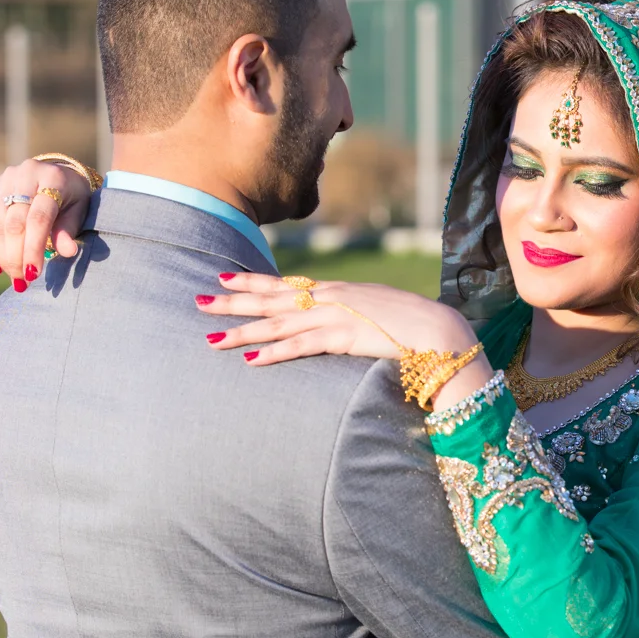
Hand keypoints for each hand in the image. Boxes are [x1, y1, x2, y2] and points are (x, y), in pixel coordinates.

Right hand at [0, 159, 91, 288]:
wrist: (59, 175)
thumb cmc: (73, 198)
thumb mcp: (79, 211)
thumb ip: (69, 230)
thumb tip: (67, 252)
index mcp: (53, 178)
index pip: (39, 218)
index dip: (33, 248)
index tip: (33, 274)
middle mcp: (26, 174)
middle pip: (14, 223)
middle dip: (16, 256)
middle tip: (22, 281)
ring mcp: (5, 178)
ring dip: (2, 255)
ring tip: (13, 276)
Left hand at [196, 273, 493, 411]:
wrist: (441, 329)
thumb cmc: (414, 325)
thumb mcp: (377, 312)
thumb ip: (353, 315)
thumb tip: (341, 323)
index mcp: (337, 292)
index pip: (285, 285)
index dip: (252, 282)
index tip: (224, 277)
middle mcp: (330, 300)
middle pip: (271, 300)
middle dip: (233, 302)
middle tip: (197, 301)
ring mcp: (335, 317)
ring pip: (278, 324)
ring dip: (243, 331)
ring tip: (211, 338)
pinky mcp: (344, 339)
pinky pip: (301, 347)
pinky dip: (274, 353)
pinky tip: (249, 360)